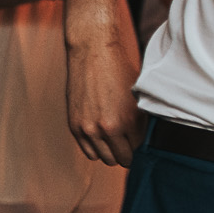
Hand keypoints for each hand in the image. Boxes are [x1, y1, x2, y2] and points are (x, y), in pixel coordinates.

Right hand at [66, 40, 140, 167]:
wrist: (93, 54)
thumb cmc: (118, 71)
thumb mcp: (138, 97)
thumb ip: (138, 121)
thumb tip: (138, 138)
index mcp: (126, 122)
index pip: (136, 148)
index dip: (137, 142)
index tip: (135, 135)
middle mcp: (106, 129)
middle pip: (119, 158)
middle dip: (125, 151)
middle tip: (125, 140)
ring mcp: (88, 129)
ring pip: (103, 158)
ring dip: (109, 151)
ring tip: (112, 139)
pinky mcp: (74, 125)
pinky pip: (87, 151)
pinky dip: (95, 148)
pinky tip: (100, 135)